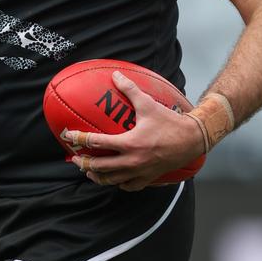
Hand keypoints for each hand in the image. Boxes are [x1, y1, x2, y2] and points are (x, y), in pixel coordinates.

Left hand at [66, 70, 203, 190]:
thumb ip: (130, 89)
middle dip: (83, 163)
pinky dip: (118, 183)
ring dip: (97, 176)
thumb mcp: (148, 104)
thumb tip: (116, 75)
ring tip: (88, 171)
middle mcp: (132, 161)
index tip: (68, 135)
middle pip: (100, 167)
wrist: (193, 140)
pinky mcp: (148, 178)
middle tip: (73, 158)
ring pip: (112, 180)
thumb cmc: (170, 122)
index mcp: (129, 143)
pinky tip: (113, 179)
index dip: (79, 138)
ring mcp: (140, 172)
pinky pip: (129, 186)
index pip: (97, 142)